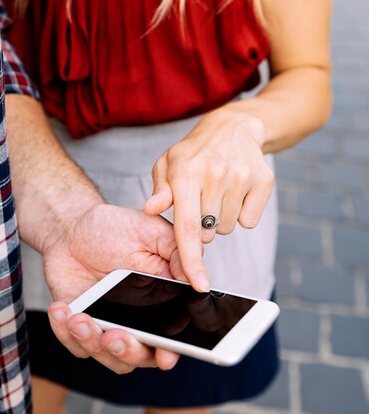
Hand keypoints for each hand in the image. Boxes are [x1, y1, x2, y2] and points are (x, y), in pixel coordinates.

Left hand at [43, 204, 185, 373]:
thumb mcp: (152, 232)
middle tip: (114, 336)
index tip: (166, 356)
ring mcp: (107, 325)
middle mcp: (138, 320)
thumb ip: (180, 255)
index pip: (173, 337)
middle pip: (140, 355)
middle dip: (127, 351)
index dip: (172, 351)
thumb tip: (202, 284)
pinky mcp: (79, 326)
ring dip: (93, 343)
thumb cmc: (115, 227)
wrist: (72, 226)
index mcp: (163, 301)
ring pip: (106, 356)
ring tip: (79, 319)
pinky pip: (75, 345)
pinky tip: (62, 310)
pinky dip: (65, 334)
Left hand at [143, 108, 273, 284]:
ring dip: (219, 220)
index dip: (192, 260)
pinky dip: (241, 214)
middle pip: (207, 234)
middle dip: (200, 227)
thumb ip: (159, 191)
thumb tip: (151, 209)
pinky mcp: (263, 181)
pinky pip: (249, 221)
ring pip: (227, 228)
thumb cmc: (193, 153)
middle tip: (199, 200)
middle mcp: (214, 174)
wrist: (233, 128)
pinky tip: (235, 192)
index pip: (187, 227)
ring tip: (217, 192)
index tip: (198, 285)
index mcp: (185, 173)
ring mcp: (241, 177)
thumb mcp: (167, 165)